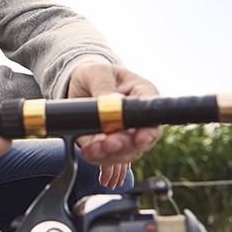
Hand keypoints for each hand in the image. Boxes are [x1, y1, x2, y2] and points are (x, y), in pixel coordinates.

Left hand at [67, 62, 160, 186]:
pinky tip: (88, 153)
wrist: (79, 84)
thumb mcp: (97, 73)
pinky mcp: (106, 144)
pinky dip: (97, 158)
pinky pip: (106, 157)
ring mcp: (124, 134)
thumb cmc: (95, 73)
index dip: (149, 131)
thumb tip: (114, 101)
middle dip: (125, 146)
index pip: (152, 117)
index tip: (140, 138)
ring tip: (93, 149)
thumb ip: (104, 87)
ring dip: (110, 155)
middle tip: (109, 144)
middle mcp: (138, 119)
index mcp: (143, 95)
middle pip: (141, 141)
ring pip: (125, 153)